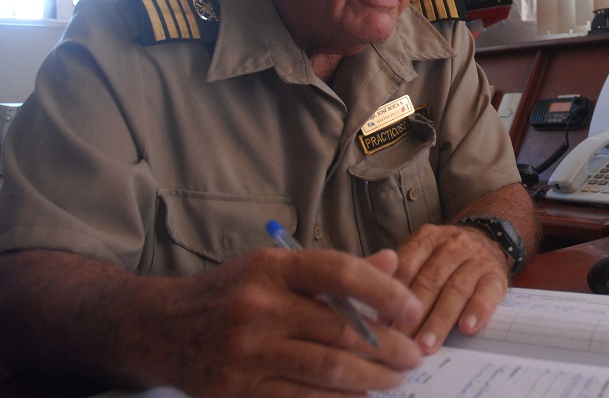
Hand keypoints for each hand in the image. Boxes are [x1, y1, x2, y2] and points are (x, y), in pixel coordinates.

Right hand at [158, 247, 425, 396]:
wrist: (158, 327)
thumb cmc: (230, 293)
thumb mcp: (276, 269)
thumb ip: (334, 271)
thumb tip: (392, 262)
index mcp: (273, 268)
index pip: (341, 272)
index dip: (385, 292)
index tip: (413, 309)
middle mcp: (259, 307)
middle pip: (342, 330)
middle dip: (389, 347)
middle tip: (412, 356)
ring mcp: (246, 352)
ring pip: (329, 370)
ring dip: (372, 379)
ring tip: (395, 379)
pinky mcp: (237, 390)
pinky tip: (359, 396)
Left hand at [392, 222, 510, 353]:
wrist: (489, 238)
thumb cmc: (447, 258)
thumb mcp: (423, 254)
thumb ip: (402, 277)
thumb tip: (382, 318)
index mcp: (427, 239)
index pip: (407, 266)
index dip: (395, 296)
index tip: (384, 325)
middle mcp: (452, 245)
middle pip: (430, 281)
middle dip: (414, 315)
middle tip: (401, 342)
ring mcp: (476, 259)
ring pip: (456, 290)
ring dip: (440, 321)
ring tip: (427, 345)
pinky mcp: (496, 275)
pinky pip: (487, 292)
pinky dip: (477, 310)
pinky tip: (467, 328)